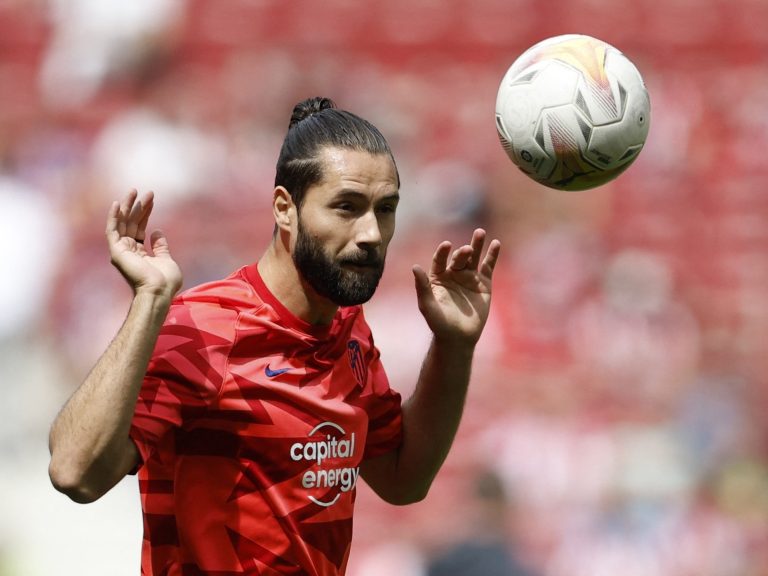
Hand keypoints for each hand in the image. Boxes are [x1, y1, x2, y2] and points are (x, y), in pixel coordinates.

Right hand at [106, 189, 182, 298]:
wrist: (159, 291)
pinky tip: (117, 203)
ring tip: (134, 191)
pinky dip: (113, 217)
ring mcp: (121, 250)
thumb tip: (157, 231)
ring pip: (122, 223)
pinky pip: (112, 230)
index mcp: (139, 252)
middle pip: (131, 223)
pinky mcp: (117, 251)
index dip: (145, 213)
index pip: (140, 227)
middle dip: (138, 206)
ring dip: (127, 206)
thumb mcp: (166, 259)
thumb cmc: (165, 281)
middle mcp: (128, 250)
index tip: (152, 199)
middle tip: (147, 192)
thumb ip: (160, 246)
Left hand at [412, 229, 500, 346]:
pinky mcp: (483, 284)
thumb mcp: (427, 305)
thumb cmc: (439, 323)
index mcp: (438, 277)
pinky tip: (496, 244)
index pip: (439, 260)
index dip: (442, 252)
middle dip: (462, 252)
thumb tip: (414, 267)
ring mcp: (469, 278)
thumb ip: (422, 286)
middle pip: (458, 258)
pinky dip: (492, 255)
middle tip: (467, 250)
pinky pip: (488, 267)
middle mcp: (453, 274)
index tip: (446, 246)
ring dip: (477, 244)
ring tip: (480, 232)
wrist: (458, 338)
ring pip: (473, 257)